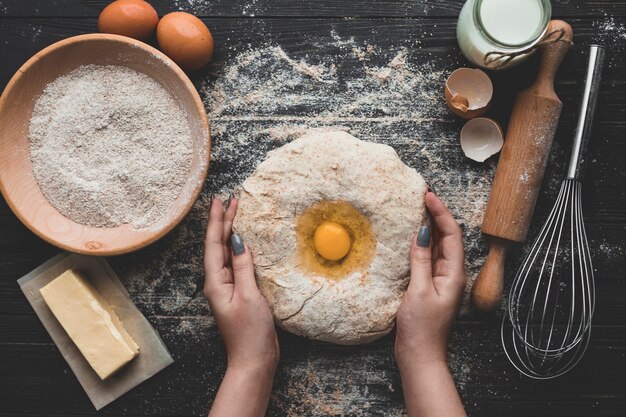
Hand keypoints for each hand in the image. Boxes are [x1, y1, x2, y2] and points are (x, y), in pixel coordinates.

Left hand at [203, 197, 278, 373]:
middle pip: (219, 245)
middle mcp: (218, 282)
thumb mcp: (249, 296)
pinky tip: (246, 242)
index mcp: (215, 282)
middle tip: (231, 200)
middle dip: (224, 222)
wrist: (254, 359)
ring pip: (227, 253)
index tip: (218, 201)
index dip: (216, 221)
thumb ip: (243, 267)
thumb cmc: (250, 332)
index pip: (213, 244)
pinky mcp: (240, 293)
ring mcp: (228, 288)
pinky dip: (241, 249)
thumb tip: (239, 241)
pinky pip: (238, 264)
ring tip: (236, 213)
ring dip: (231, 233)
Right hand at [395, 191, 465, 367]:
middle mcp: (450, 273)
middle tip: (421, 196)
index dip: (441, 213)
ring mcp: (440, 278)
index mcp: (454, 273)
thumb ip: (420, 260)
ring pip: (437, 245)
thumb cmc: (421, 327)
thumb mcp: (419, 290)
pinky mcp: (429, 284)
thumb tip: (421, 233)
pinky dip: (421, 243)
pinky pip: (427, 257)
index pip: (451, 234)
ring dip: (429, 226)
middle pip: (446, 236)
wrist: (420, 354)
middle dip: (436, 214)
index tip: (428, 196)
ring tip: (417, 208)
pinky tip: (411, 236)